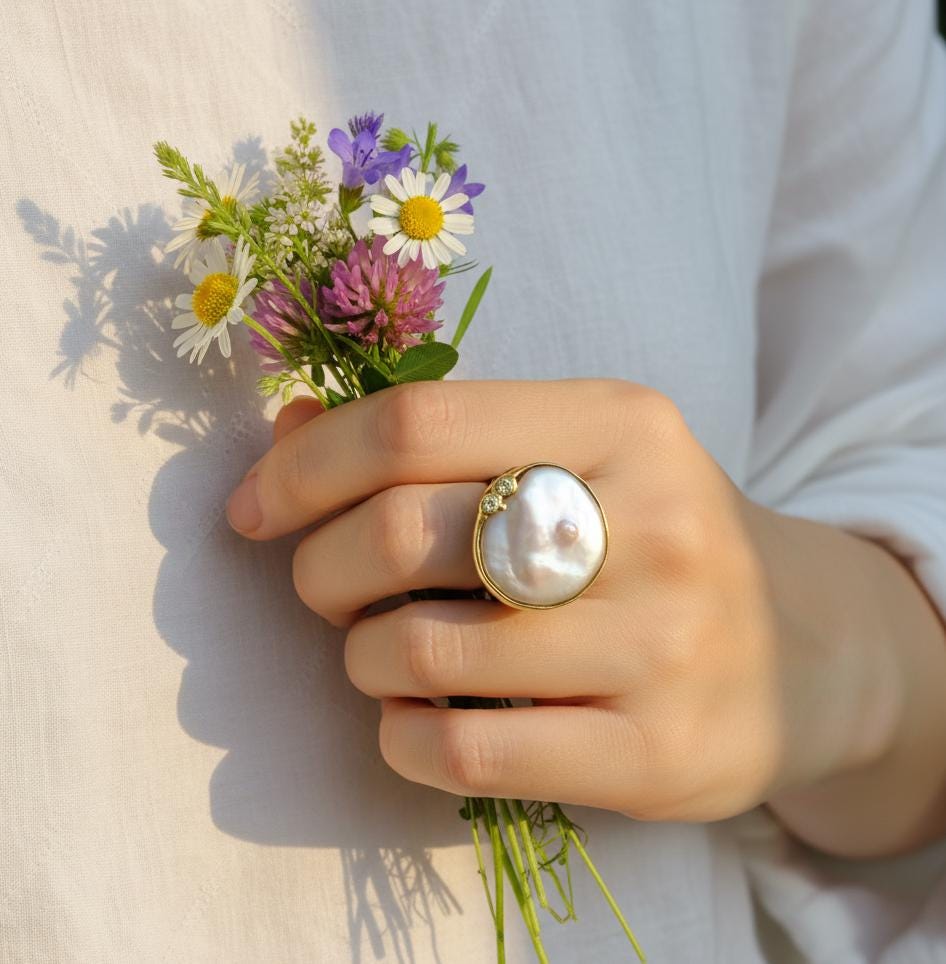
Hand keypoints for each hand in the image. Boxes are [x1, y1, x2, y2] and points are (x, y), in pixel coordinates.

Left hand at [226, 379, 942, 845]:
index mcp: (622, 421)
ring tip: (383, 653)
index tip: (255, 507)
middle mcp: (653, 523)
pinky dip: (400, 737)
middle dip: (320, 568)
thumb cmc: (653, 537)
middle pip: (403, 533)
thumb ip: (439, 441)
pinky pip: (465, 754)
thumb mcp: (575, 454)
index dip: (305, 464)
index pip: (415, 422)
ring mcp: (663, 646)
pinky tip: (413, 718)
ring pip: (423, 651)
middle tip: (327, 587)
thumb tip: (286, 432)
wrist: (801, 648)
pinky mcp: (658, 756)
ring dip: (361, 657)